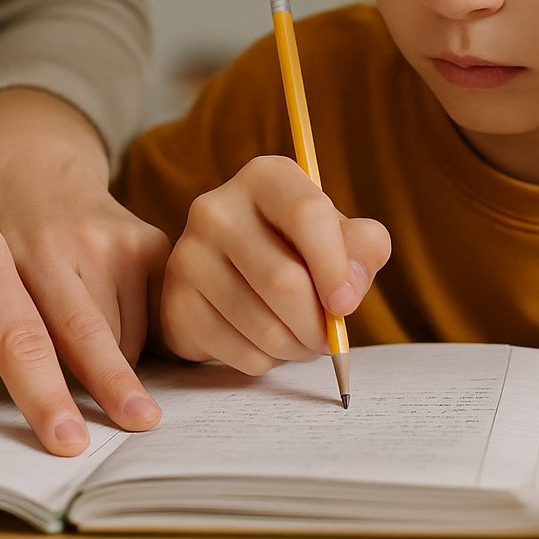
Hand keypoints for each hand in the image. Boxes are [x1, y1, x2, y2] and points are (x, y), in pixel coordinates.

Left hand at [0, 89, 168, 433]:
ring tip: (93, 350)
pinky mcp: (147, 239)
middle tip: (138, 423)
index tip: (69, 437)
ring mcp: (112, 238)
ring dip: (115, 361)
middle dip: (116, 388)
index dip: (51, 392)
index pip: (35, 341)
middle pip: (97, 337)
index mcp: (11, 257)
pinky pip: (153, 312)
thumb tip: (16, 404)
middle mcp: (64, 244)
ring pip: (128, 330)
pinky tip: (117, 322)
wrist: (28, 162)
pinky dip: (139, 333)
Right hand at [159, 155, 390, 374]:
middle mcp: (216, 208)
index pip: (307, 215)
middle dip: (318, 324)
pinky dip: (268, 361)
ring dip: (297, 348)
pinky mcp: (176, 303)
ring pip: (263, 326)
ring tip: (301, 338)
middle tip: (328, 336)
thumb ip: (363, 248)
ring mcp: (189, 255)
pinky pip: (240, 353)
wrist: (230, 271)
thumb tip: (347, 288)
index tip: (347, 304)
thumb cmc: (297, 247)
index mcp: (265, 177)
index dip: (335, 267)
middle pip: (284, 281)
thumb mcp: (340, 235)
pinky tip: (267, 342)